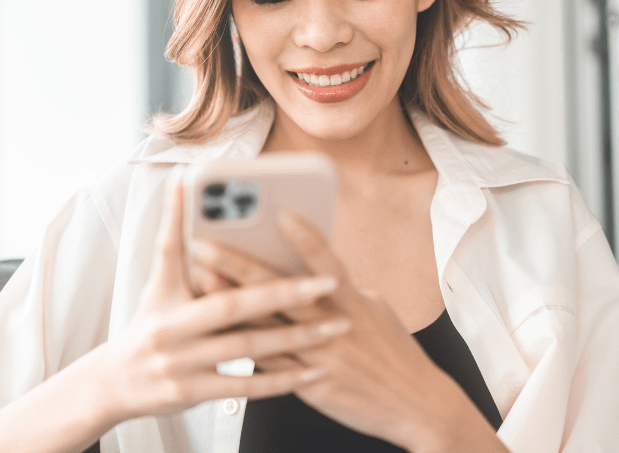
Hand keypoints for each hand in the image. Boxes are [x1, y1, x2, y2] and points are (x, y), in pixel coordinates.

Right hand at [97, 175, 352, 425]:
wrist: (117, 383)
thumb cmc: (148, 321)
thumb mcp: (157, 281)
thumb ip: (174, 236)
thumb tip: (181, 183)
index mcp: (163, 293)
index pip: (180, 253)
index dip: (200, 226)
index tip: (243, 213)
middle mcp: (171, 328)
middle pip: (231, 306)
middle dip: (282, 293)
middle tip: (327, 284)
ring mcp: (181, 363)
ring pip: (245, 347)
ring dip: (294, 337)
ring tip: (335, 326)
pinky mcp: (192, 393)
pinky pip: (245, 387)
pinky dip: (281, 380)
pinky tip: (314, 372)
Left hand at [190, 209, 509, 452]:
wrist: (418, 405)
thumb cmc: (395, 353)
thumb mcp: (376, 310)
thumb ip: (342, 289)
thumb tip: (314, 267)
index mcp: (355, 301)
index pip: (327, 262)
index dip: (305, 237)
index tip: (280, 212)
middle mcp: (335, 325)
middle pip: (280, 289)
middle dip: (239, 263)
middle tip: (205, 243)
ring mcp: (321, 356)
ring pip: (267, 325)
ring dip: (230, 301)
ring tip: (199, 279)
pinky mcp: (312, 383)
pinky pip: (270, 363)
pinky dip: (243, 342)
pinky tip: (217, 330)